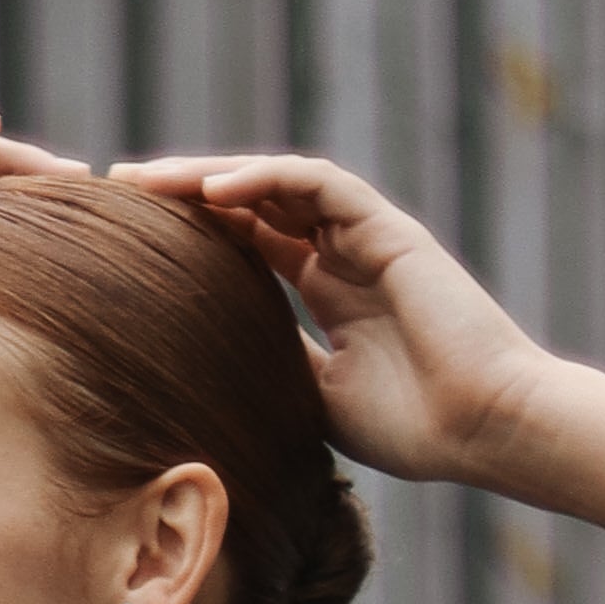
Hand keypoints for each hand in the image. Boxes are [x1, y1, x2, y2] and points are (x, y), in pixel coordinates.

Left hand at [108, 152, 541, 484]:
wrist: (486, 428)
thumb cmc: (416, 428)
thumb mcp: (318, 395)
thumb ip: (275, 359)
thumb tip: (206, 356)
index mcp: (330, 293)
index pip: (250, 243)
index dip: (192, 234)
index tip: (128, 239)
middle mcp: (345, 256)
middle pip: (254, 203)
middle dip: (186, 193)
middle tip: (118, 188)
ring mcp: (367, 237)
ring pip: (277, 182)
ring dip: (212, 175)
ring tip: (150, 181)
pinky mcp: (389, 229)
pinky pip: (318, 183)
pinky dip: (265, 179)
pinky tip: (213, 192)